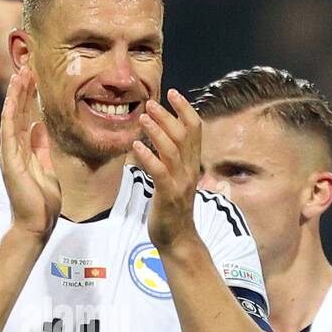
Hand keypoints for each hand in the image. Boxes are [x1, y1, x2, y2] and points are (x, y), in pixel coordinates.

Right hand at [0, 67, 60, 239]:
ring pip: (11, 118)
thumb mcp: (46, 168)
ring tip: (19, 74)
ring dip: (15, 96)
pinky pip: (9, 133)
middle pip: (16, 112)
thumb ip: (41, 148)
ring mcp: (11, 154)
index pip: (24, 116)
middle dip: (21, 89)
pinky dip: (9, 115)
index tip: (32, 76)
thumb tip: (39, 127)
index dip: (28, 96)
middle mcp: (14, 149)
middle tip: (26, 66)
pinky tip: (11, 99)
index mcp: (24, 150)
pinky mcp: (10, 162)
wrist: (36, 224)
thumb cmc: (41, 202)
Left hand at [133, 90, 201, 249]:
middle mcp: (189, 170)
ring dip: (157, 131)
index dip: (185, 109)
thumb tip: (159, 138)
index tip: (173, 92)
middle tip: (150, 102)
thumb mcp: (174, 179)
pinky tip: (136, 146)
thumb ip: (171, 159)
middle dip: (167, 115)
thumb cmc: (172, 209)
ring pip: (172, 150)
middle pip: (183, 135)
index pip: (195, 129)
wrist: (178, 239)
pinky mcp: (168, 195)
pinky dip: (148, 156)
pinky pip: (159, 171)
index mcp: (192, 164)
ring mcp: (180, 183)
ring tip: (143, 117)